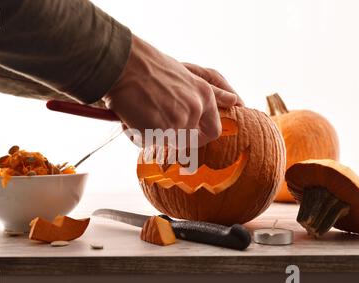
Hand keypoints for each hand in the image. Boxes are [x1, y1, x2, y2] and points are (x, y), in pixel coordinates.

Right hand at [104, 35, 237, 146]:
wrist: (124, 63)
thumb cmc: (150, 67)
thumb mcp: (186, 74)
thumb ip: (210, 92)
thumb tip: (234, 100)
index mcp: (204, 96)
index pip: (214, 131)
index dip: (200, 139)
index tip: (187, 139)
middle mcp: (195, 110)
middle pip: (185, 141)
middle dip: (168, 136)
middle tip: (151, 120)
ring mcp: (178, 122)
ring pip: (164, 143)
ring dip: (149, 133)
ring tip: (138, 112)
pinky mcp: (160, 130)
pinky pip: (147, 143)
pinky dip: (136, 134)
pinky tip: (129, 116)